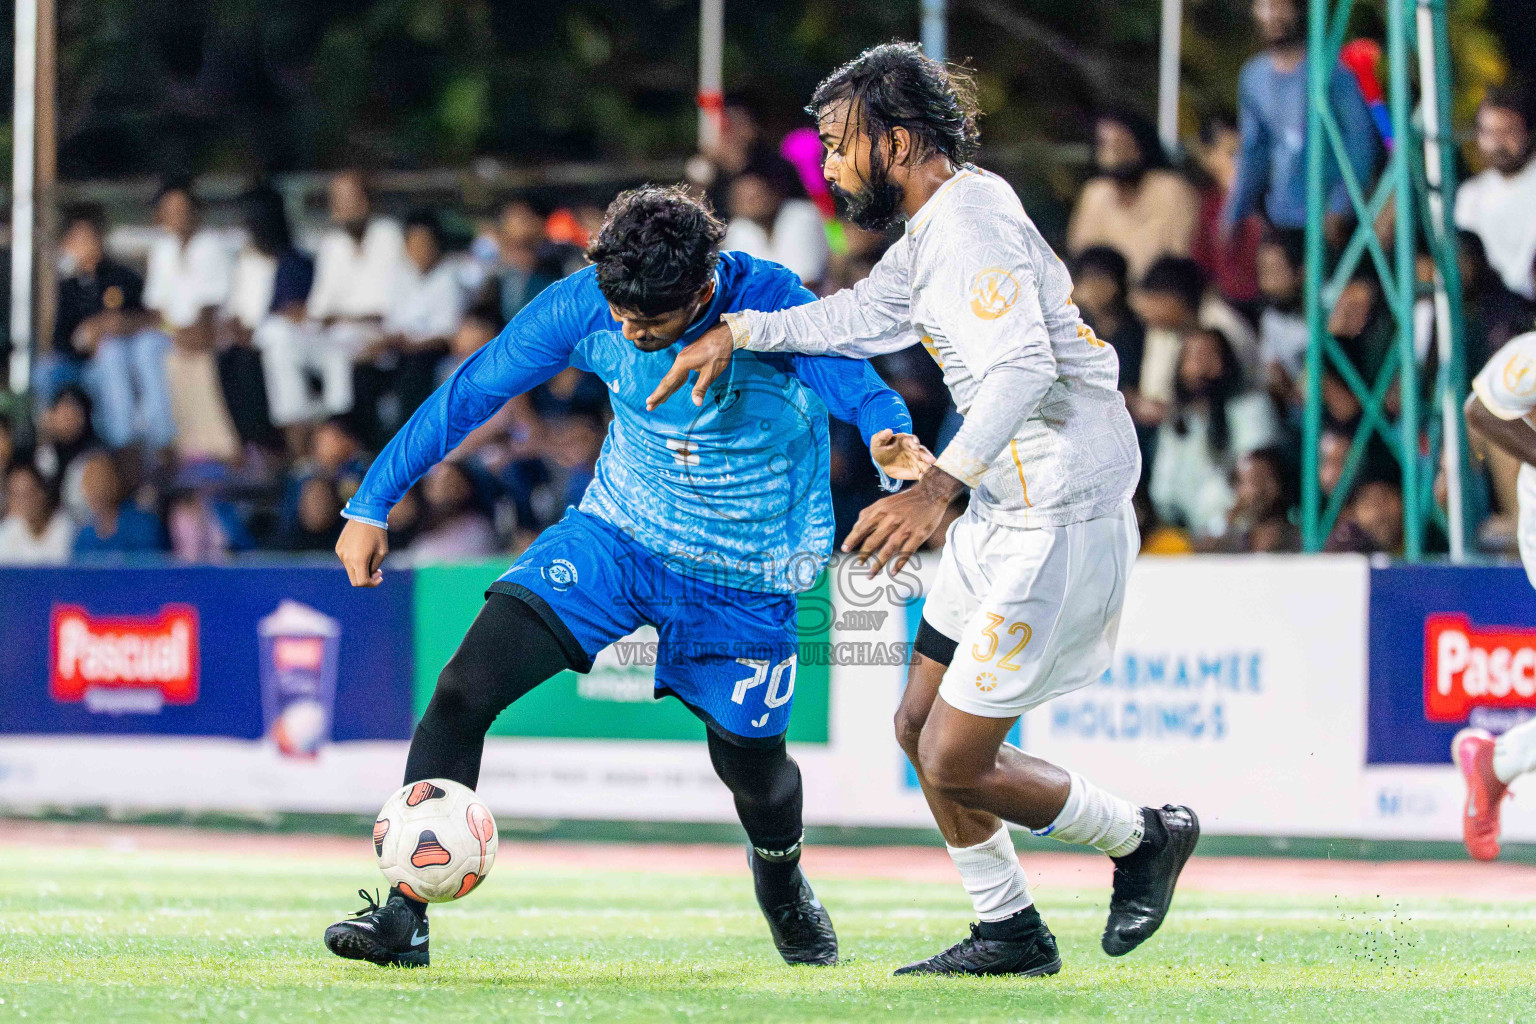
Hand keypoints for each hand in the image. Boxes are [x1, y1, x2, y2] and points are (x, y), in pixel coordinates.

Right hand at [335, 519, 387, 586]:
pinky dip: (355, 560)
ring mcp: (340, 553)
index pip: (362, 582)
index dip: (372, 584)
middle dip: (366, 579)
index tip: (380, 577)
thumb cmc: (377, 533)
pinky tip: (362, 550)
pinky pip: (346, 560)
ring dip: (360, 569)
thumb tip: (368, 576)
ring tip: (370, 557)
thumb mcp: (382, 552)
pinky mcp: (338, 548)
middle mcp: (346, 558)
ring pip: (350, 570)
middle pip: (354, 580)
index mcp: (358, 560)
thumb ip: (374, 567)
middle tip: (377, 571)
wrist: (366, 514)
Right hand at [646, 322, 733, 409]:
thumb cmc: (718, 353)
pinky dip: (674, 383)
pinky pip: (678, 373)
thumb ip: (701, 387)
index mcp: (682, 364)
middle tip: (649, 407)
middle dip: (659, 394)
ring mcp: (683, 358)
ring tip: (658, 401)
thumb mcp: (711, 372)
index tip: (649, 402)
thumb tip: (696, 403)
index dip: (659, 394)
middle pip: (667, 380)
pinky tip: (672, 388)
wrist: (724, 335)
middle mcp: (679, 360)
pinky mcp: (688, 357)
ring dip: (665, 389)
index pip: (668, 383)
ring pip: (672, 377)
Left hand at [842, 468, 963, 577]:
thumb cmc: (905, 501)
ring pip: (888, 549)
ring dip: (878, 564)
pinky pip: (907, 552)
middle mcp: (892, 520)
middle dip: (864, 555)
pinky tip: (893, 572)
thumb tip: (856, 528)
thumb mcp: (884, 502)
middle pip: (873, 541)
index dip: (852, 539)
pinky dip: (899, 563)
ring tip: (870, 574)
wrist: (931, 494)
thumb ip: (869, 514)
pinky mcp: (919, 535)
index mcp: (881, 511)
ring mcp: (906, 528)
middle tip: (858, 564)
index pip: (862, 527)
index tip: (845, 549)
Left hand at [869, 429, 934, 480]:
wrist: (882, 460)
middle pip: (922, 452)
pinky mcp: (915, 470)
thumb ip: (882, 436)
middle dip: (926, 456)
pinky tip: (924, 479)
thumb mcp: (878, 441)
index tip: (916, 445)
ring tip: (929, 471)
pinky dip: (923, 476)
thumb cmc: (881, 448)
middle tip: (932, 460)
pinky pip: (920, 473)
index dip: (914, 442)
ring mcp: (916, 460)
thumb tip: (888, 431)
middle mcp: (914, 450)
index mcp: (906, 440)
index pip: (912, 440)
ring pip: (924, 463)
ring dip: (927, 467)